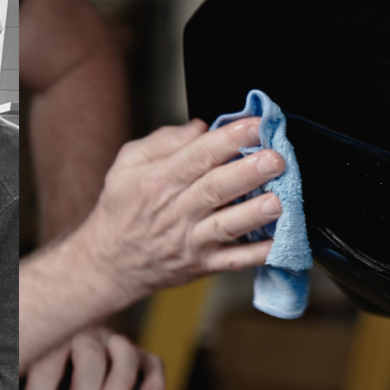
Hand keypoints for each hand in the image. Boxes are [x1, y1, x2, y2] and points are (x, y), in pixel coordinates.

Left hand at [19, 326, 164, 389]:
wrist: (60, 337)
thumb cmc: (33, 364)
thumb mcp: (20, 365)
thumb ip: (12, 377)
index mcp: (50, 335)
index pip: (44, 362)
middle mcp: (82, 333)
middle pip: (86, 357)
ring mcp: (110, 340)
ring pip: (123, 353)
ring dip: (118, 382)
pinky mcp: (134, 352)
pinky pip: (150, 360)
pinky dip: (153, 378)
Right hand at [76, 117, 283, 302]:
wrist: (110, 263)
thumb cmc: (121, 211)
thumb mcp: (126, 165)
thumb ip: (162, 141)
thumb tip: (201, 127)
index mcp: (158, 181)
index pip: (198, 155)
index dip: (228, 139)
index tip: (255, 125)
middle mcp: (176, 211)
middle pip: (216, 188)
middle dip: (248, 172)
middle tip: (275, 158)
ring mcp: (191, 240)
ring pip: (227, 224)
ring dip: (254, 212)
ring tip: (278, 200)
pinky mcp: (202, 263)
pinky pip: (233, 261)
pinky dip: (257, 254)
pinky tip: (279, 244)